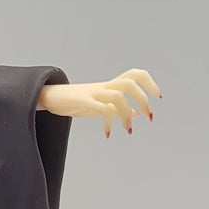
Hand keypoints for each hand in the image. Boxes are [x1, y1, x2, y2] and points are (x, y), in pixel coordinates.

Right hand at [38, 70, 161, 134]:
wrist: (51, 97)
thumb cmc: (77, 102)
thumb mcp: (101, 104)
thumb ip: (119, 108)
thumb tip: (138, 114)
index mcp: (110, 85)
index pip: (135, 74)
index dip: (149, 83)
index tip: (157, 97)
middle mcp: (104, 86)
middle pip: (130, 83)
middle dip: (143, 99)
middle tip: (148, 117)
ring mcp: (94, 93)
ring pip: (119, 95)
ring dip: (128, 114)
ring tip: (127, 129)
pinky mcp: (83, 102)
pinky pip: (101, 109)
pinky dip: (108, 122)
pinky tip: (108, 133)